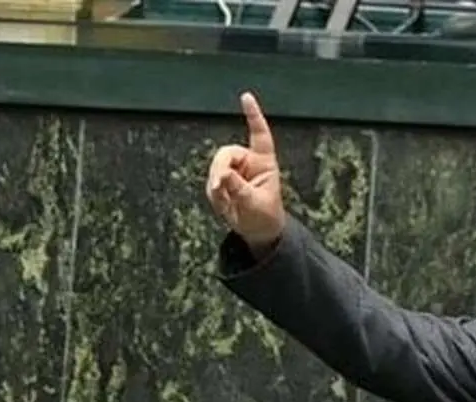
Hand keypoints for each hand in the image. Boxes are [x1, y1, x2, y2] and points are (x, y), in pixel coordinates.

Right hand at [205, 91, 285, 250]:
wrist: (258, 231)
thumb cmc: (265, 216)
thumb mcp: (255, 204)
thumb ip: (239, 189)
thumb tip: (223, 175)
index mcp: (264, 162)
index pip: (259, 135)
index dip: (253, 115)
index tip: (246, 97)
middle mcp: (247, 162)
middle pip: (226, 153)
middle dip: (220, 169)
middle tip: (220, 186)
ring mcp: (233, 171)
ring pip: (214, 168)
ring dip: (216, 186)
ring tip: (227, 203)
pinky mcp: (221, 182)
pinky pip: (210, 184)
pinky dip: (214, 196)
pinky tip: (224, 205)